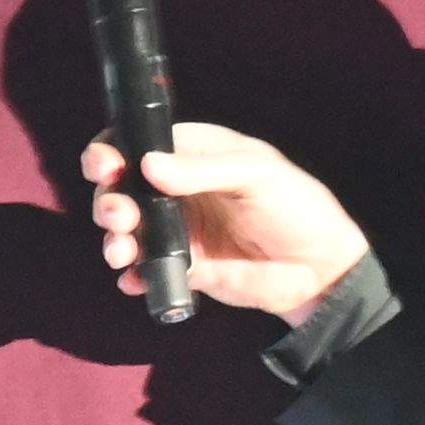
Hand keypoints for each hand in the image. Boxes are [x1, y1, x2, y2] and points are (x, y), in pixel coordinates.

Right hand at [83, 122, 370, 326]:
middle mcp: (179, 190)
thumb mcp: (256, 175)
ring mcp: (180, 230)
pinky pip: (147, 270)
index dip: (112, 152)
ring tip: (122, 252)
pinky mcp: (185, 267)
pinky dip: (134, 275)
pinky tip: (136, 280)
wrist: (320, 269)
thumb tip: (149, 165)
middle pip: (122, 189)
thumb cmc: (296, 206)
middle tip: (121, 217)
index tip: (104, 167)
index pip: (139, 144)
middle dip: (109, 201)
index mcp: (195, 154)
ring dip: (115, 240)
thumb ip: (203, 170)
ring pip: (128, 231)